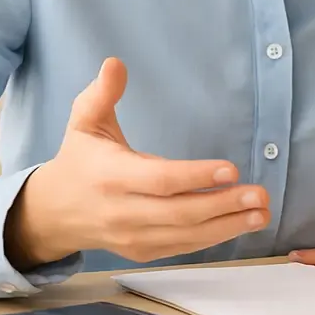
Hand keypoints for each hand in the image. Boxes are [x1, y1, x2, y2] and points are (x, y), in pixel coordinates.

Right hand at [4, 57, 268, 268]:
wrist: (52, 213)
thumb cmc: (79, 160)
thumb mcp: (84, 122)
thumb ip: (102, 94)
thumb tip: (115, 63)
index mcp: (109, 176)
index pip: (158, 180)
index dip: (195, 177)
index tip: (232, 169)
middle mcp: (121, 211)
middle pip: (178, 213)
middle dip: (223, 205)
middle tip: (260, 194)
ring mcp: (132, 237)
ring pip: (185, 236)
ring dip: (228, 226)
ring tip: (262, 211)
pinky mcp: (142, 251)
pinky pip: (182, 248)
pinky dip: (214, 238)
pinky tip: (242, 223)